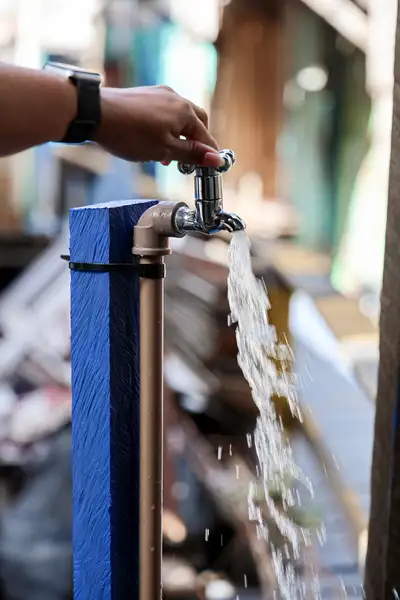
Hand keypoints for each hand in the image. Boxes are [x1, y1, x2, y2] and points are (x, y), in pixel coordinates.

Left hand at [96, 85, 222, 167]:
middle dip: (195, 142)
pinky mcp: (145, 95)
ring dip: (179, 136)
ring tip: (166, 156)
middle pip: (196, 123)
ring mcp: (159, 94)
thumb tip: (216, 159)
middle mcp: (176, 98)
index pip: (206, 136)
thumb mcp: (164, 150)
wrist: (95, 113)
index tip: (209, 168)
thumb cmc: (130, 134)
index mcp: (185, 111)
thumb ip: (192, 154)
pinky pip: (164, 112)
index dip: (208, 154)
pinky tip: (153, 140)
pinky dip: (166, 128)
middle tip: (188, 162)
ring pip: (179, 117)